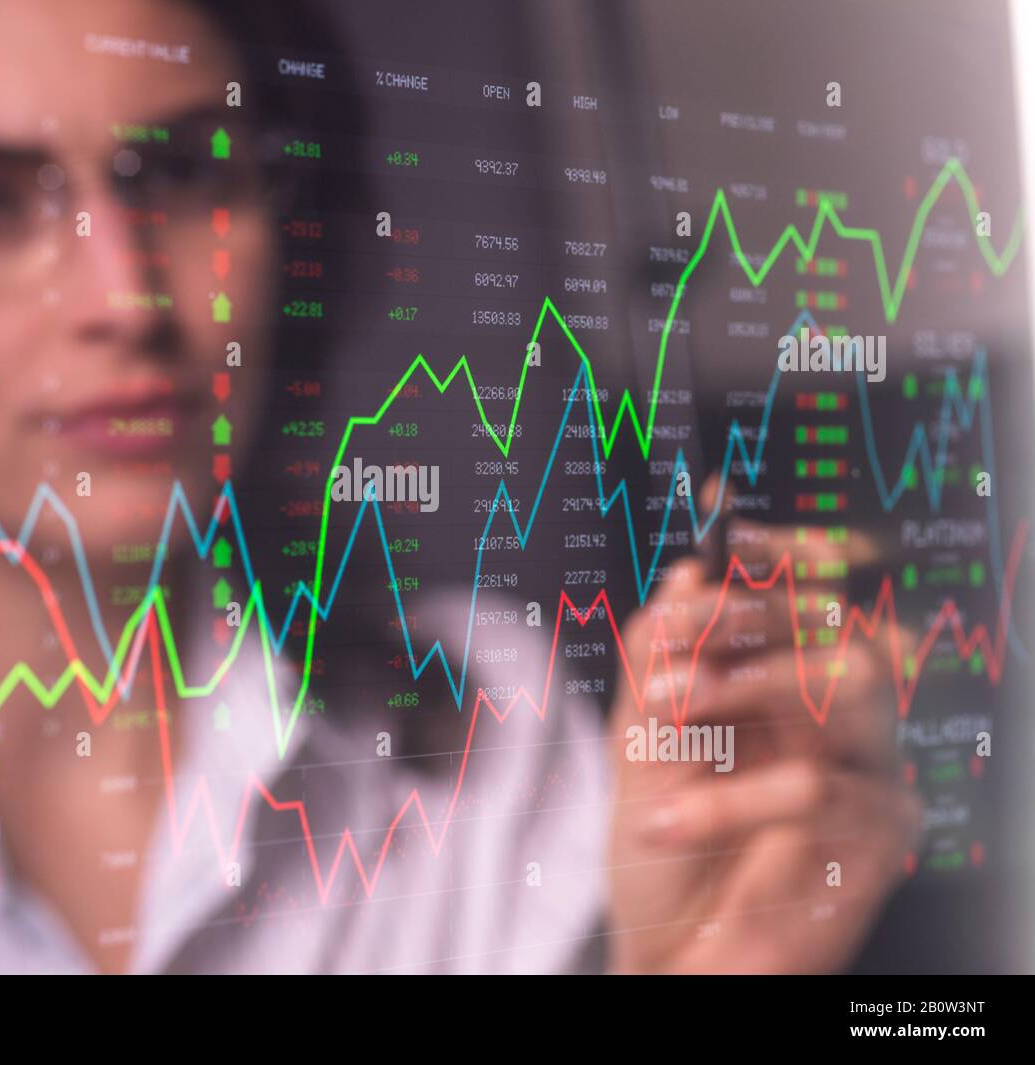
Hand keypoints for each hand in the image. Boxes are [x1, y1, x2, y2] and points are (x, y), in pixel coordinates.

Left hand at [605, 479, 921, 972]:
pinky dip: (730, 799)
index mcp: (775, 687)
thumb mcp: (637, 741)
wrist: (665, 955)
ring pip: (850, 681)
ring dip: (749, 680)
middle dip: (751, 613)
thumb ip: (659, 658)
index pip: (805, 597)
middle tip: (677, 635)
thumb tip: (686, 573)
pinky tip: (666, 821)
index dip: (781, 553)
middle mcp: (828, 721)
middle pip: (835, 622)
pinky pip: (819, 787)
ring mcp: (861, 773)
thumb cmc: (658, 851)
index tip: (732, 529)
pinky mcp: (874, 837)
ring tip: (669, 710)